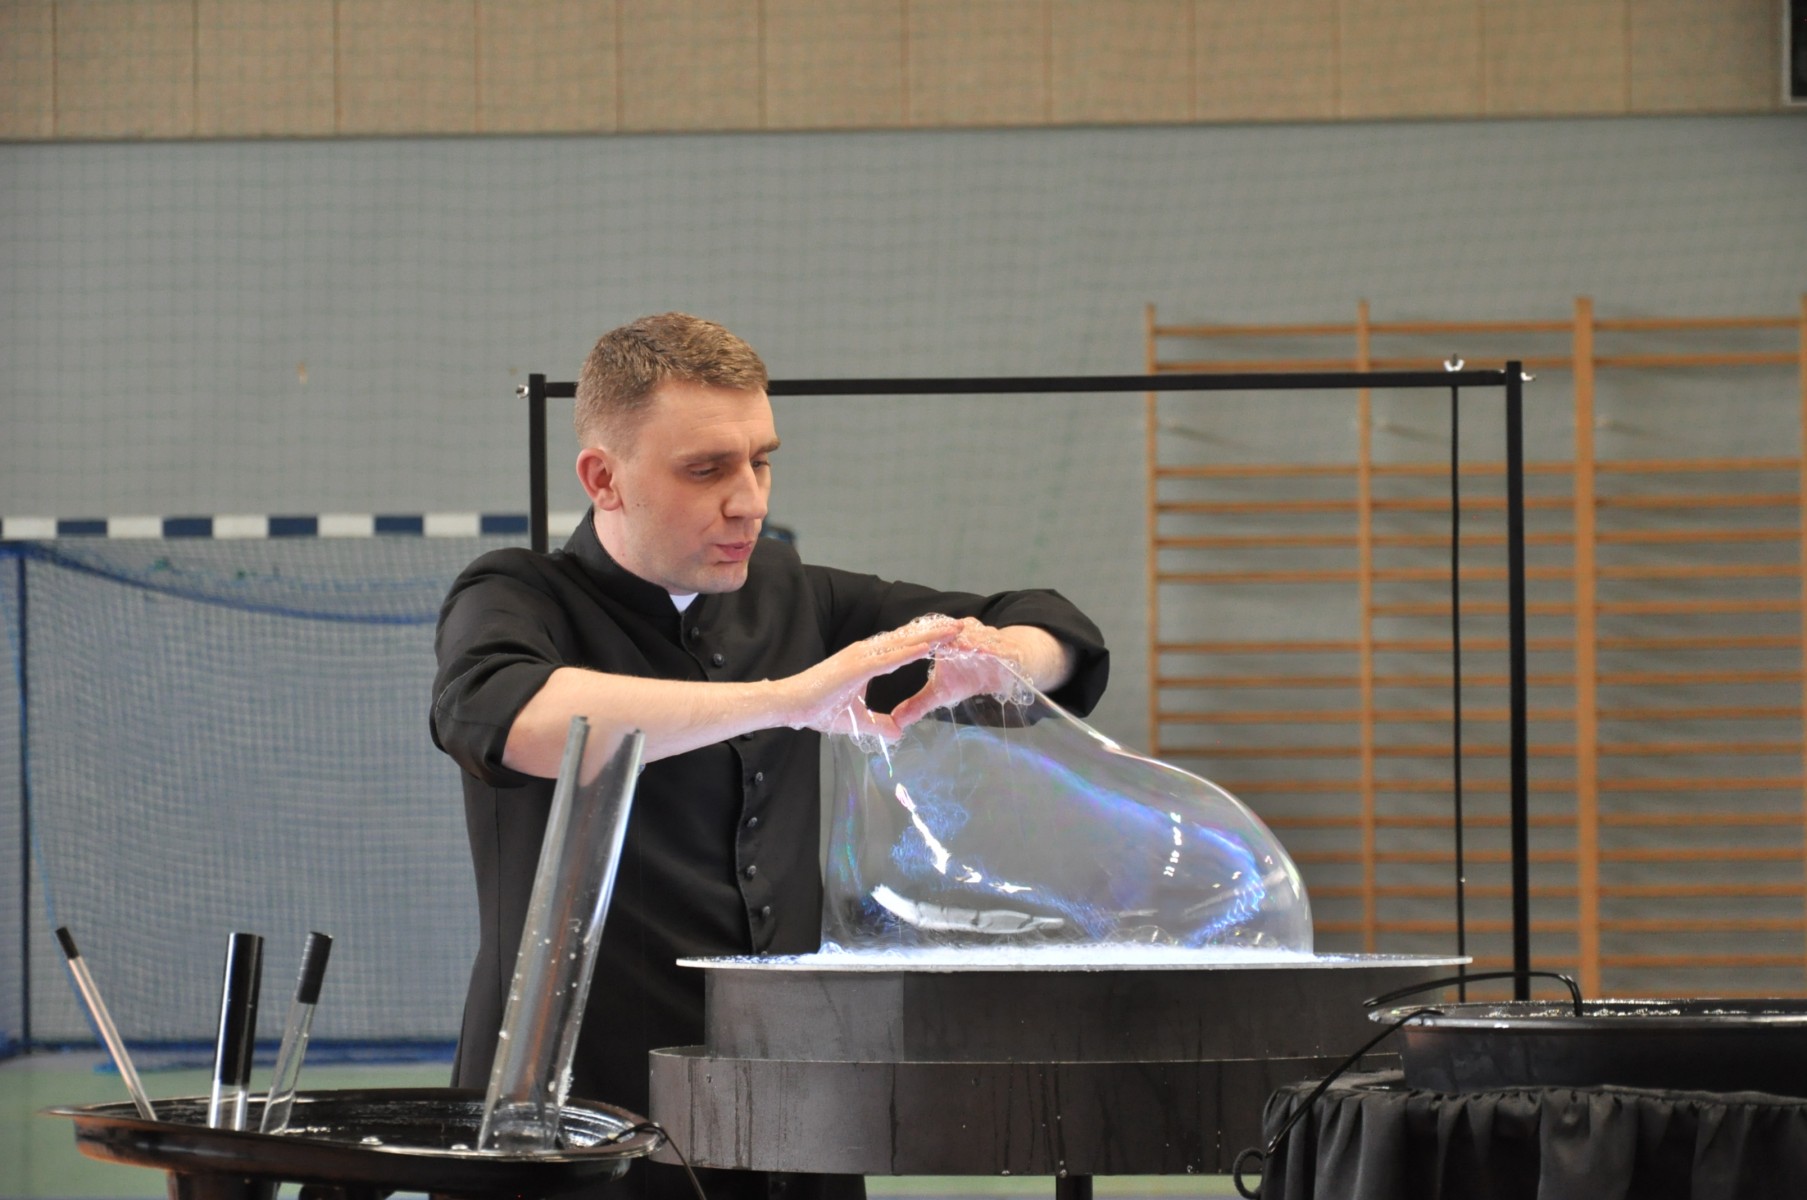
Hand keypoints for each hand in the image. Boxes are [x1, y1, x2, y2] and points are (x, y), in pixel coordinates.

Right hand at [781, 615, 964, 742]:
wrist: (790, 704)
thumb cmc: (816, 708)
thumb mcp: (856, 720)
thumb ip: (878, 725)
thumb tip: (897, 733)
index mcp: (865, 660)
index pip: (901, 646)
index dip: (924, 639)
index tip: (947, 635)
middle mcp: (865, 652)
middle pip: (907, 638)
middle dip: (934, 631)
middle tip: (960, 624)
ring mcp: (861, 657)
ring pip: (902, 643)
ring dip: (929, 636)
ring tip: (953, 629)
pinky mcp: (857, 667)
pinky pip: (890, 658)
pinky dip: (910, 652)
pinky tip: (929, 647)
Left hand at [890, 619, 1035, 728]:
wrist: (1009, 668)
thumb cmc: (971, 675)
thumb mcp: (941, 693)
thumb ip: (917, 703)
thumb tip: (895, 721)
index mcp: (939, 639)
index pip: (917, 638)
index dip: (903, 645)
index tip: (884, 653)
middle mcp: (956, 631)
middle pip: (937, 631)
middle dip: (926, 638)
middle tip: (909, 645)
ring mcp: (977, 634)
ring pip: (963, 634)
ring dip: (955, 639)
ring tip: (946, 647)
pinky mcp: (997, 642)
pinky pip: (989, 642)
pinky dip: (982, 645)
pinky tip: (974, 650)